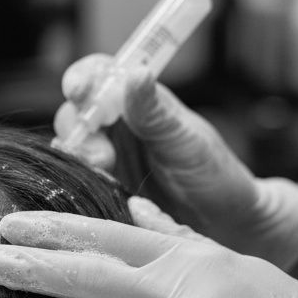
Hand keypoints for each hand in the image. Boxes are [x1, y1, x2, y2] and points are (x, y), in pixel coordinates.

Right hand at [53, 56, 297, 268]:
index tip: (79, 90)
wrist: (225, 224)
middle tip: (102, 155)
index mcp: (139, 101)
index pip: (100, 75)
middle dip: (79, 127)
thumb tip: (136, 73)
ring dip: (78, 156)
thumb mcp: (186, 142)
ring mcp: (107, 157)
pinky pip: (75, 178)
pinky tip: (93, 190)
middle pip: (76, 112)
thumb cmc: (215, 175)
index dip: (83, 77)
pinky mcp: (101, 187)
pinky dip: (75, 181)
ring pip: (72, 146)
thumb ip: (156, 112)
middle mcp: (118, 126)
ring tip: (105, 171)